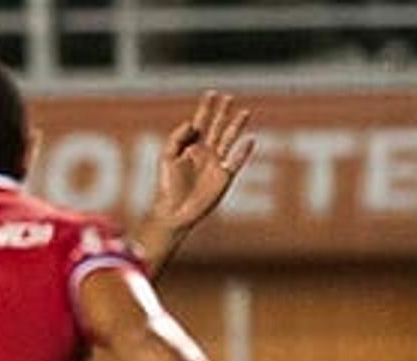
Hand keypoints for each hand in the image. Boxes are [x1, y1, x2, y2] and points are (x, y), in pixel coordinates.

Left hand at [149, 91, 257, 233]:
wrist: (174, 211)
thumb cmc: (167, 186)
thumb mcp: (166, 157)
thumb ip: (177, 137)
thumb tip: (193, 123)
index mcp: (190, 147)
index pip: (200, 122)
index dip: (206, 108)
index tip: (211, 93)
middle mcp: (205, 153)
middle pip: (217, 127)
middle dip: (223, 112)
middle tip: (229, 97)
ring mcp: (215, 164)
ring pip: (229, 140)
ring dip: (236, 126)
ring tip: (244, 112)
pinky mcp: (224, 177)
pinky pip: (236, 161)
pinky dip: (243, 151)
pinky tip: (249, 140)